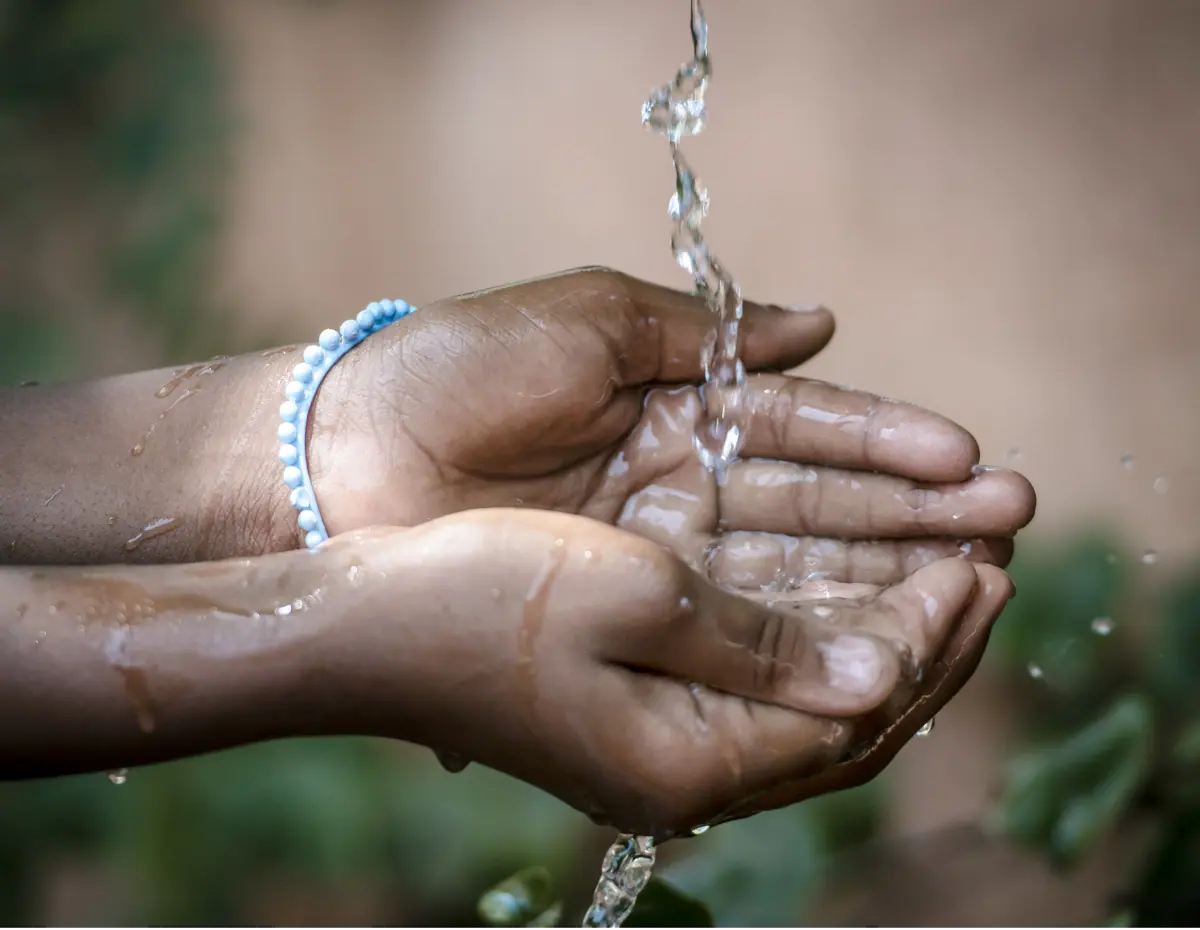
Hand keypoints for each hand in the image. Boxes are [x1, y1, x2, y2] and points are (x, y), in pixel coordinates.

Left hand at [302, 267, 1034, 584]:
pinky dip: (801, 625)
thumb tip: (827, 322)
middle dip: (910, 512)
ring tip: (975, 579)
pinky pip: (728, 619)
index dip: (887, 444)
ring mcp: (655, 553)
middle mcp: (678, 482)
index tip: (968, 460)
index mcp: (674, 403)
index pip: (803, 428)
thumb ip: (707, 331)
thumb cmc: (459, 369)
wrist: (343, 456)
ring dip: (880, 573)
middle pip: (814, 504)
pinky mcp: (623, 609)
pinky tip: (875, 634)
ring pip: (787, 568)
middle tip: (1007, 525)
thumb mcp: (589, 321)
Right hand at [325, 509, 1014, 838]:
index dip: (927, 637)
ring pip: (805, 697)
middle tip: (986, 560)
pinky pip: (755, 679)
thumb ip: (762, 642)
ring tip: (937, 563)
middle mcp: (681, 769)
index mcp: (687, 762)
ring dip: (873, 628)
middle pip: (843, 719)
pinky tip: (836, 583)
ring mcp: (655, 741)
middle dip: (924, 639)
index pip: (854, 714)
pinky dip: (809, 632)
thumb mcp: (631, 597)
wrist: (356, 623)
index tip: (979, 561)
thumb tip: (878, 671)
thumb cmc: (476, 598)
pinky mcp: (633, 705)